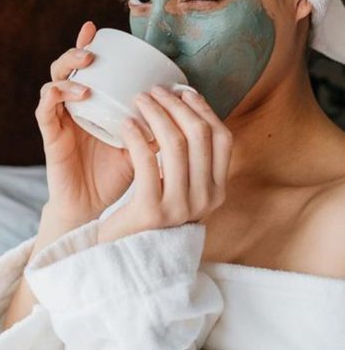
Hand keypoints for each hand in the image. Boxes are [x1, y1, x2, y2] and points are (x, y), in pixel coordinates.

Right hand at [35, 21, 156, 222]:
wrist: (94, 206)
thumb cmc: (118, 174)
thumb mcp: (143, 146)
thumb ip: (156, 126)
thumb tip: (183, 106)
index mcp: (94, 104)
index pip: (89, 69)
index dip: (89, 45)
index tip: (99, 28)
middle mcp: (74, 106)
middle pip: (67, 67)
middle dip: (77, 50)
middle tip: (93, 46)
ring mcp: (60, 119)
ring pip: (53, 81)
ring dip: (68, 68)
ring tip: (86, 63)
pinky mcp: (50, 135)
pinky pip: (45, 109)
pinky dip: (58, 94)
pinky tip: (79, 92)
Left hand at [97, 85, 232, 243]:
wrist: (127, 258)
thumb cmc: (151, 217)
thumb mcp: (182, 191)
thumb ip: (191, 162)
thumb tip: (189, 110)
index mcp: (217, 191)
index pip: (223, 139)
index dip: (205, 110)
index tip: (184, 92)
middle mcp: (205, 199)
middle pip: (199, 135)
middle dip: (177, 106)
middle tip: (155, 90)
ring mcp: (181, 206)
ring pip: (175, 144)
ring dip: (156, 114)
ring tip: (139, 100)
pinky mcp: (152, 210)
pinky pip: (146, 160)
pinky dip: (136, 136)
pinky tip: (126, 124)